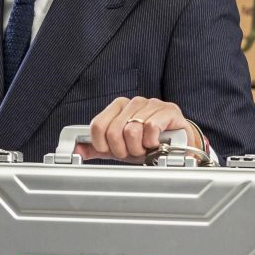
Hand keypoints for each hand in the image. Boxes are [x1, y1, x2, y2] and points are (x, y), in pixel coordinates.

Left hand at [76, 96, 198, 161]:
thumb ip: (97, 148)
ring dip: (138, 148)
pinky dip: (152, 142)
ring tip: (145, 148)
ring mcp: (151, 104)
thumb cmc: (147, 144)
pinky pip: (151, 128)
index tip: (113, 151)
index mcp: (118, 107)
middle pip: (113, 131)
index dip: (103, 144)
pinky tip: (156, 143)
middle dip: (122, 149)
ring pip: (132, 130)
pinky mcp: (168, 110)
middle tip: (132, 152)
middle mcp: (133, 103)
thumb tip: (76, 151)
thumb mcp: (119, 147)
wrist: (178, 145)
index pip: (97, 125)